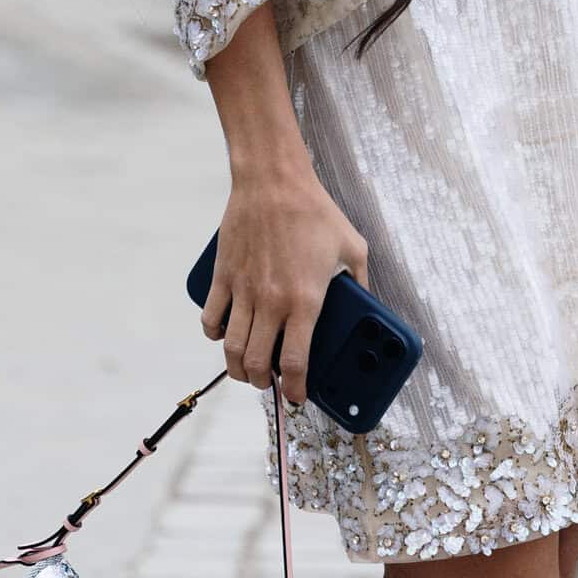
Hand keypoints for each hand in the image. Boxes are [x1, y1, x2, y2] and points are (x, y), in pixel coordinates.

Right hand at [202, 159, 367, 407]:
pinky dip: (214, 334)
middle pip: (258, 363)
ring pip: (232, 348)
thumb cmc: (313, 210)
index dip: (296, 388)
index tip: (298, 397)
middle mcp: (272, 301)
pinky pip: (210, 317)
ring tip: (247, 369)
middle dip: (263, 383)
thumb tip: (367, 301)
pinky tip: (223, 336)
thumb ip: (362, 281)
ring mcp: (243, 290)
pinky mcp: (222, 276)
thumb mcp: (353, 246)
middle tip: (270, 382)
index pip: (296, 362)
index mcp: (305, 300)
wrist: (273, 180)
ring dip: (238, 368)